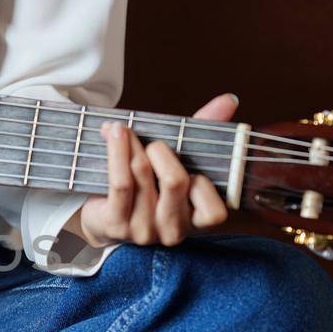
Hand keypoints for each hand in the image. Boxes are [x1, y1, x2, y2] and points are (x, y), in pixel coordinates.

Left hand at [73, 93, 238, 247]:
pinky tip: (112, 134)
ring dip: (131, 144)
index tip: (189, 165)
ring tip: (122, 128)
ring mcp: (143, 231)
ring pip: (142, 175)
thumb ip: (206, 131)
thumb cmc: (150, 182)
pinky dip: (117, 151)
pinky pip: (120, 183)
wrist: (103, 214)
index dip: (203, 184)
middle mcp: (172, 230)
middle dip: (161, 151)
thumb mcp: (180, 158)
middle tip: (153, 142)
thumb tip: (229, 100)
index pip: (214, 213)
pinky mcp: (115, 225)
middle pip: (175, 182)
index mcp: (195, 220)